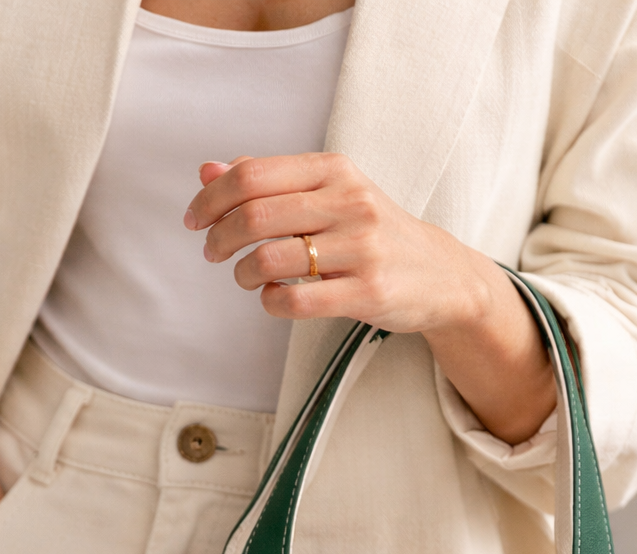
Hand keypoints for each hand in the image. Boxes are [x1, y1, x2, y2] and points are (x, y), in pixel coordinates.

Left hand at [184, 155, 555, 443]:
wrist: (440, 275)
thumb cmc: (372, 234)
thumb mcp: (328, 195)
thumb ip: (269, 182)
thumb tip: (208, 171)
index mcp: (334, 170)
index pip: (253, 174)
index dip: (212, 198)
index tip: (196, 220)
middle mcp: (349, 202)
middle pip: (255, 215)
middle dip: (220, 238)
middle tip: (213, 254)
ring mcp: (361, 248)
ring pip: (270, 259)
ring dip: (242, 273)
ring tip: (246, 278)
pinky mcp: (367, 293)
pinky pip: (295, 300)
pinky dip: (270, 301)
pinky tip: (272, 297)